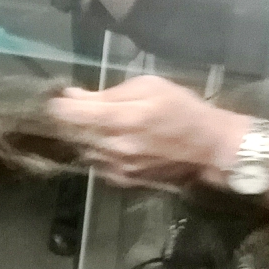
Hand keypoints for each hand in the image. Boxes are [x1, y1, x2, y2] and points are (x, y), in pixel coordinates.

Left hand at [48, 75, 244, 188]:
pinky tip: (112, 142)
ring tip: (99, 124)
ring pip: (83, 150)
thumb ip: (109, 93)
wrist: (210, 148)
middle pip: (72, 134)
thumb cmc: (183, 110)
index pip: (71, 115)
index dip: (58, 105)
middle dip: (70, 120)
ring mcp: (117, 168)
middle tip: (77, 108)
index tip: (58, 98)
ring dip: (84, 137)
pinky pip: (97, 164)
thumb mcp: (150, 87)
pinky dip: (98, 151)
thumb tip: (74, 96)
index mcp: (122, 119)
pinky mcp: (123, 181)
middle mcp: (115, 147)